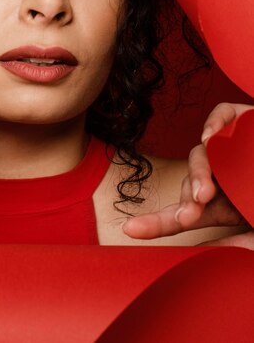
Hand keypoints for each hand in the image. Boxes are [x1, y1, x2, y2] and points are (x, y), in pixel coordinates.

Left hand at [122, 103, 253, 246]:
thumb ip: (242, 245)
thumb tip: (212, 258)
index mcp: (225, 205)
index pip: (182, 215)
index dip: (155, 224)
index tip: (130, 230)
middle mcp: (222, 176)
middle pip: (190, 185)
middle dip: (188, 199)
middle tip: (196, 211)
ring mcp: (231, 148)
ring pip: (200, 154)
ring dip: (198, 172)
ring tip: (207, 192)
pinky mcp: (243, 120)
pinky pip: (221, 115)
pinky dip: (214, 124)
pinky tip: (209, 139)